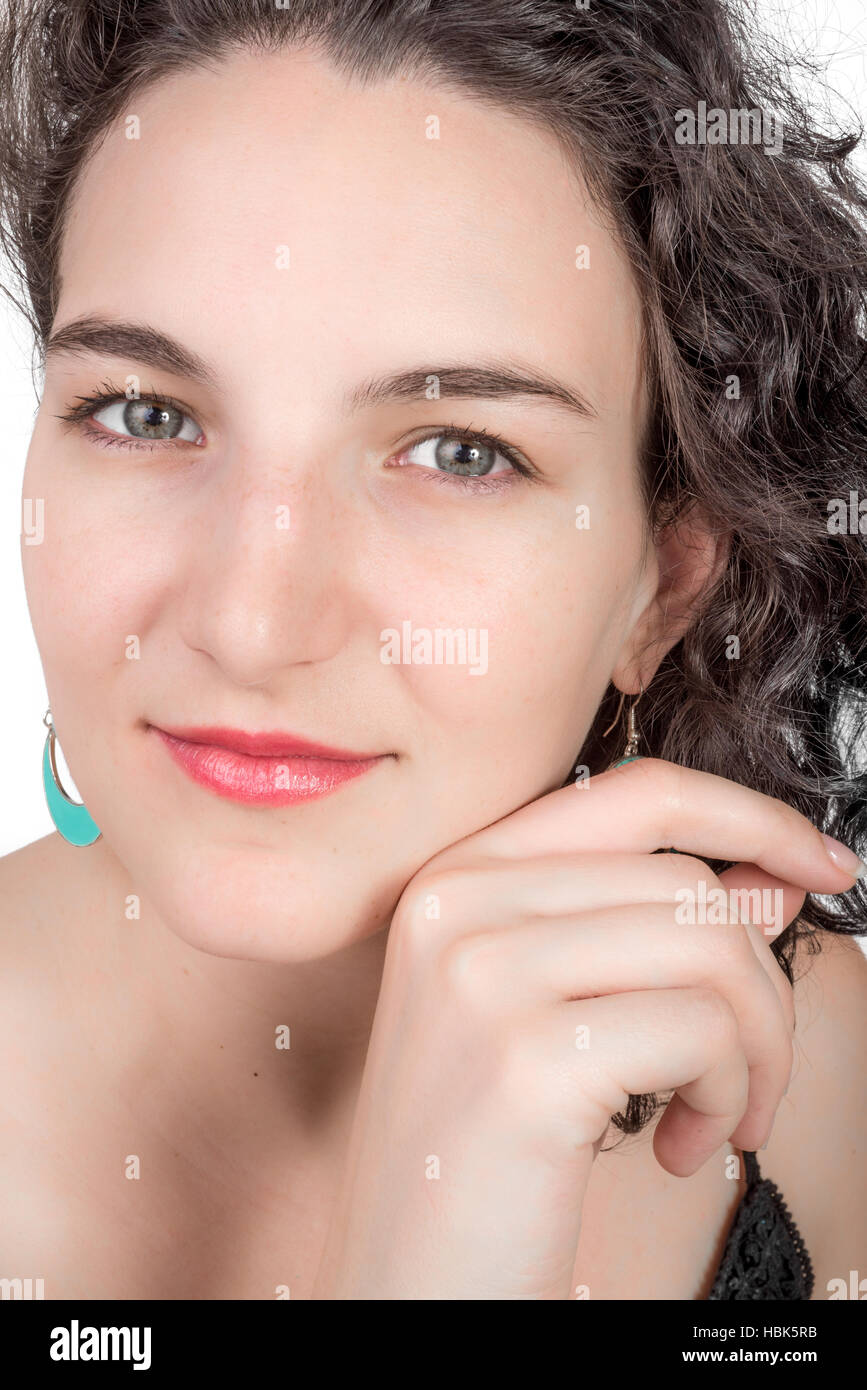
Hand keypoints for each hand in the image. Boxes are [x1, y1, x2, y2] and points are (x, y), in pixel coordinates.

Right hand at [311, 758, 860, 1299]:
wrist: (410, 1288)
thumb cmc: (481, 1157)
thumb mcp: (555, 1017)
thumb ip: (649, 932)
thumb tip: (769, 879)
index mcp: (455, 878)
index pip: (634, 793)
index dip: (747, 815)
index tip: (819, 863)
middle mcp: (455, 904)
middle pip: (687, 881)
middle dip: (763, 983)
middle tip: (751, 1075)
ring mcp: (481, 974)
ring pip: (711, 947)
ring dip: (755, 1048)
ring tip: (717, 1114)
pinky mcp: (525, 1058)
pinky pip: (703, 1032)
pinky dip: (726, 1095)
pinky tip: (680, 1148)